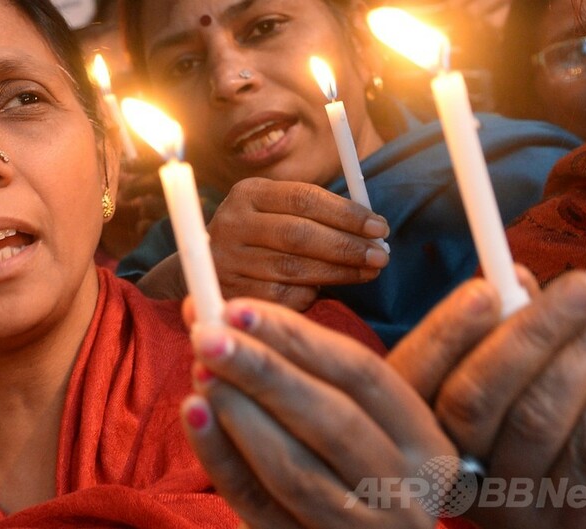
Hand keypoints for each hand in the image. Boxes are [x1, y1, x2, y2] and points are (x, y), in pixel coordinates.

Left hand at [180, 298, 453, 528]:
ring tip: (201, 371)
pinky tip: (195, 416)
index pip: (363, 374)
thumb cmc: (356, 465)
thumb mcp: (360, 418)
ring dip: (240, 413)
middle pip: (333, 420)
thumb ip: (301, 364)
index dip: (298, 337)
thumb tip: (223, 312)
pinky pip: (257, 506)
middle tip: (208, 335)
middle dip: (265, 371)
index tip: (240, 308)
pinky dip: (221, 459)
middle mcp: (403, 490)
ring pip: (294, 469)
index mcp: (425, 443)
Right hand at [207, 178, 389, 310]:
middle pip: (300, 235)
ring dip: (338, 272)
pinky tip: (327, 290)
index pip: (304, 198)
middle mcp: (233, 223)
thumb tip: (372, 228)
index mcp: (249, 193)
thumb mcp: (276, 209)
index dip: (346, 213)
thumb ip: (316, 212)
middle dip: (347, 246)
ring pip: (294, 269)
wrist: (204, 266)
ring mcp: (229, 260)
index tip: (379, 227)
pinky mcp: (231, 293)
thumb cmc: (259, 235)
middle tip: (381, 256)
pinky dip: (310, 294)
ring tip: (368, 272)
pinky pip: (282, 296)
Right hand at [388, 269, 585, 527]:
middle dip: (531, 333)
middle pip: (473, 399)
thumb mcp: (508, 373)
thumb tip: (512, 277)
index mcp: (418, 423)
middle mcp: (450, 469)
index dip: (444, 333)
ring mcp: (507, 502)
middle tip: (581, 284)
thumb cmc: (535, 417)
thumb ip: (502, 326)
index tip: (486, 287)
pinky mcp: (569, 521)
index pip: (413, 377)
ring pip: (537, 418)